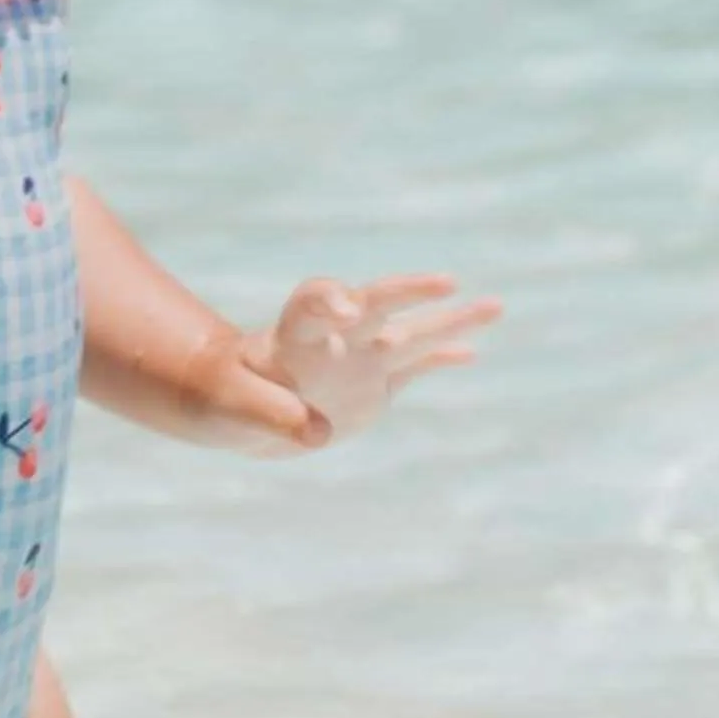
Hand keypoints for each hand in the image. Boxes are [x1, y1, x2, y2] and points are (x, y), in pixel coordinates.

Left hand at [251, 275, 501, 447]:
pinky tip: (471, 351)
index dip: (331, 300)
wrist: (237, 403)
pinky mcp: (375, 385)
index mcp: (293, 334)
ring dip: (450, 320)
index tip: (350, 311)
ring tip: (495, 305)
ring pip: (410, 333)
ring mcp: (360, 359)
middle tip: (445, 283)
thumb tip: (315, 433)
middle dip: (407, 293)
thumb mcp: (233, 408)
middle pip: (375, 305)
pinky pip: (414, 367)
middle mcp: (334, 338)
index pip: (314, 302)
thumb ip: (270, 414)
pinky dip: (440, 358)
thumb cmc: (222, 397)